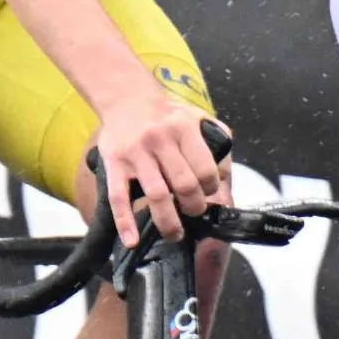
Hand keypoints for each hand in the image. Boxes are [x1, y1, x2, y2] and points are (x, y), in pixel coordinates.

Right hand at [90, 86, 226, 243]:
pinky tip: (132, 240)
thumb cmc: (164, 113)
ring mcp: (135, 153)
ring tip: (174, 233)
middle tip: (194, 214)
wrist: (125, 98)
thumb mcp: (193, 115)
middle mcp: (159, 139)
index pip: (205, 168)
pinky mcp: (113, 164)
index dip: (211, 188)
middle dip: (194, 207)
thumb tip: (224, 173)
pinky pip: (119, 198)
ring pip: (157, 195)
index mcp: (183, 128)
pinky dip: (125, 223)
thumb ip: (214, 137)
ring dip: (169, 221)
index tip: (209, 195)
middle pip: (184, 185)